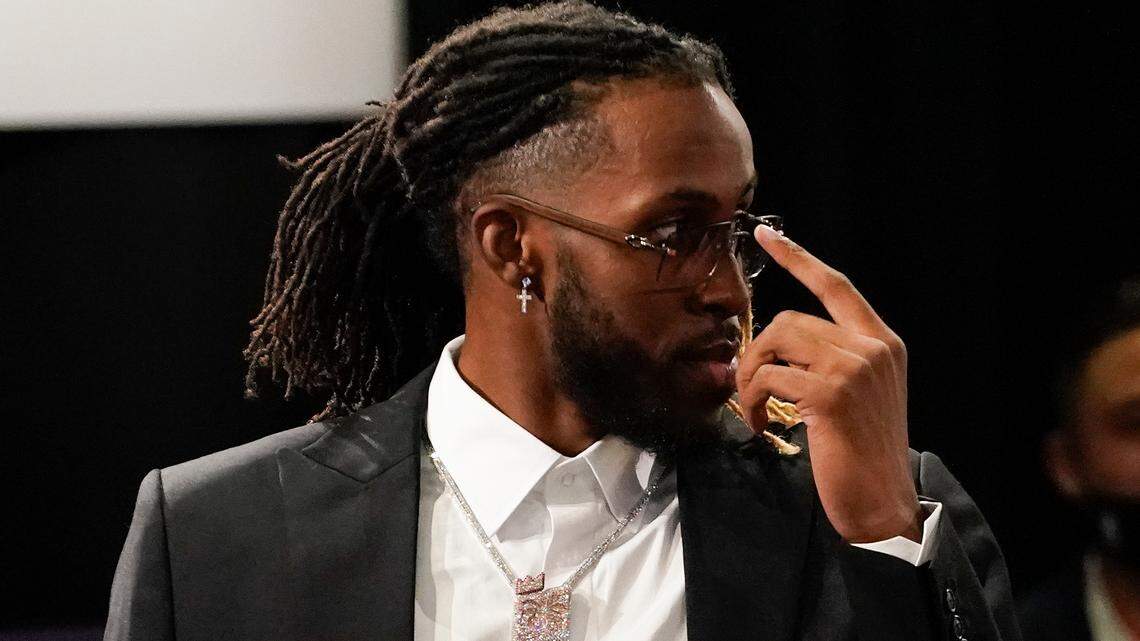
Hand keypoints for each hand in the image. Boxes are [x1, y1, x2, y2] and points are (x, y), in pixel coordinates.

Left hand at [736, 226, 920, 542]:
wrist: (882, 502)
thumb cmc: (862, 454)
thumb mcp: (859, 395)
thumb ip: (832, 360)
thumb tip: (776, 346)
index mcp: (882, 343)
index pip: (836, 285)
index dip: (798, 258)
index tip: (767, 234)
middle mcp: (872, 347)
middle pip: (790, 319)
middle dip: (757, 352)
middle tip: (748, 387)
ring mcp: (854, 368)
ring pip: (776, 342)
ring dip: (751, 377)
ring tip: (755, 407)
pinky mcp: (830, 394)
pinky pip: (769, 378)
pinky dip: (752, 401)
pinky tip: (760, 424)